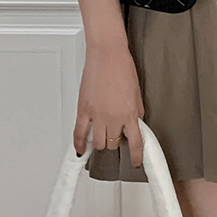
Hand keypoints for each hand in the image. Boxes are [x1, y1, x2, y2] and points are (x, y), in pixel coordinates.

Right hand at [74, 42, 144, 167]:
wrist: (107, 54)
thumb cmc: (122, 68)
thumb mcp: (137, 93)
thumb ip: (137, 112)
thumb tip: (136, 125)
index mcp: (130, 114)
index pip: (136, 143)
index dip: (136, 156)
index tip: (136, 162)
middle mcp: (113, 118)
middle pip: (113, 144)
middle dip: (115, 144)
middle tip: (115, 140)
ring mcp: (97, 115)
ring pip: (98, 142)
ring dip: (101, 143)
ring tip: (101, 138)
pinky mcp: (83, 110)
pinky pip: (79, 133)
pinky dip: (79, 144)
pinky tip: (81, 150)